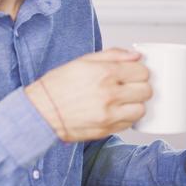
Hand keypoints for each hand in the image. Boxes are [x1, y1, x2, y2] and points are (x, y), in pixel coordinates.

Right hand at [25, 48, 150, 141]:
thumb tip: (135, 56)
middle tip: (129, 86)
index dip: (139, 71)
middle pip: (146, 90)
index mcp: (104, 73)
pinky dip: (127, 117)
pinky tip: (116, 111)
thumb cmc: (57, 87)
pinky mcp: (107, 130)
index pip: (142, 71)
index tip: (133, 73)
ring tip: (123, 100)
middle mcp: (109, 94)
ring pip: (141, 109)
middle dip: (140, 86)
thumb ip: (112, 55)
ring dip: (135, 104)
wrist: (39, 113)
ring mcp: (109, 114)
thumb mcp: (82, 62)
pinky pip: (130, 123)